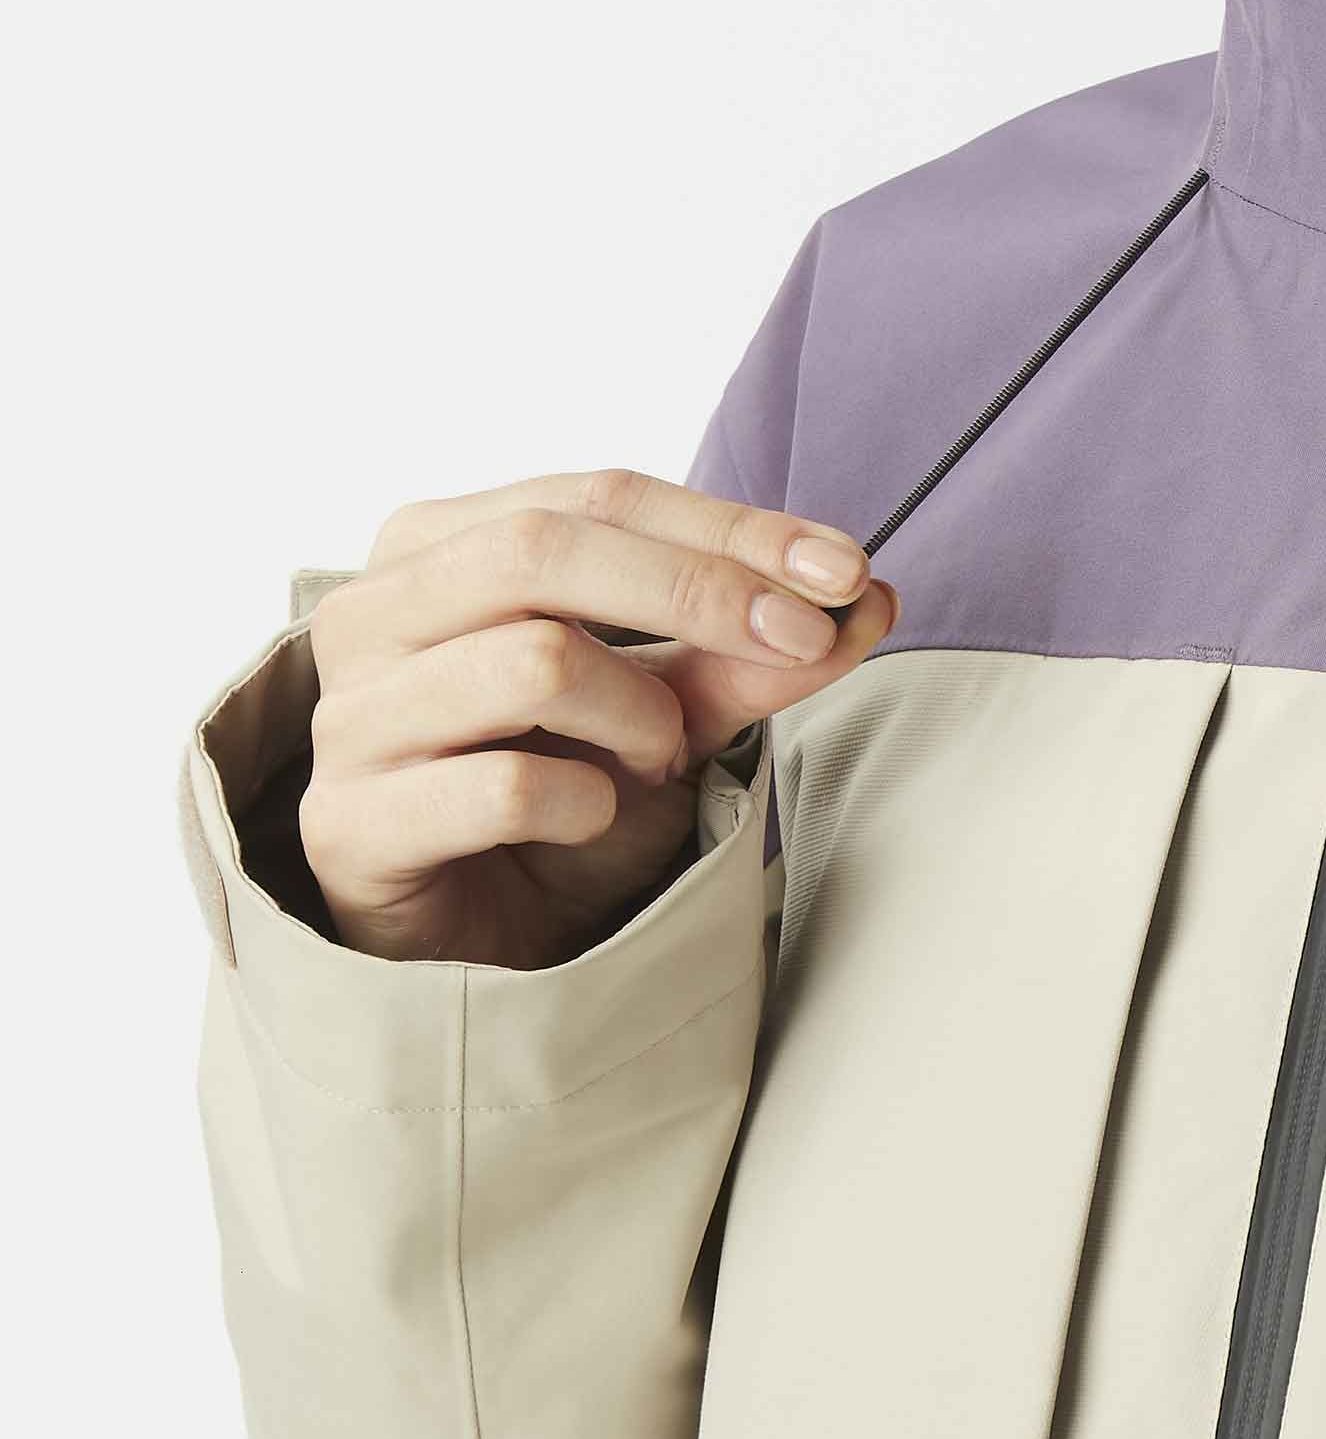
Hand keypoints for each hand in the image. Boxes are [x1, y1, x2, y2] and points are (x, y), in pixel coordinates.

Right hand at [298, 467, 897, 966]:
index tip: (848, 571)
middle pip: (546, 548)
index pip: (600, 495)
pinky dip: (586, 802)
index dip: (733, 527)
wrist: (482, 943)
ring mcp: (351, 718)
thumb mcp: (676, 707)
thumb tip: (866, 601)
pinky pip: (501, 786)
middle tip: (804, 643)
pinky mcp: (347, 825)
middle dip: (702, 590)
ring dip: (641, 714)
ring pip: (532, 659)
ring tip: (659, 758)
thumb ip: (752, 652)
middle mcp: (377, 611)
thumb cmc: (564, 791)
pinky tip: (593, 818)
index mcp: (442, 543)